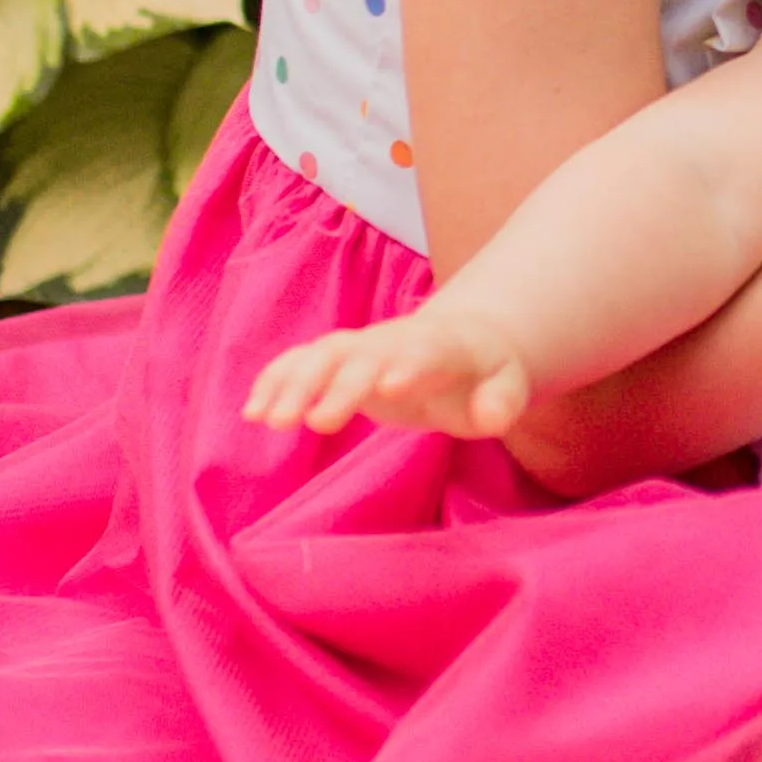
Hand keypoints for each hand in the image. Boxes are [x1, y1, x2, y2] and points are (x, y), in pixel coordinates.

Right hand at [245, 298, 536, 439]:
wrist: (464, 338)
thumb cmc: (488, 373)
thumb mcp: (508, 387)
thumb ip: (502, 402)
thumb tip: (491, 417)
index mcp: (441, 347)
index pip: (423, 352)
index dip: (407, 366)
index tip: (388, 388)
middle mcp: (394, 341)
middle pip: (361, 356)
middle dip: (337, 385)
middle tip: (313, 423)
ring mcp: (363, 346)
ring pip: (323, 355)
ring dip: (294, 383)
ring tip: (266, 420)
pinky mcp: (340, 359)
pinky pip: (302, 361)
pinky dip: (276, 379)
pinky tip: (252, 411)